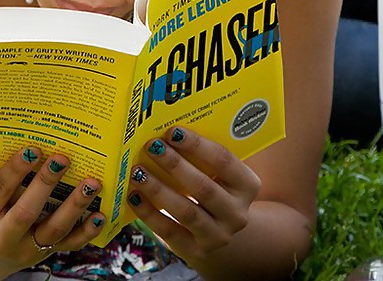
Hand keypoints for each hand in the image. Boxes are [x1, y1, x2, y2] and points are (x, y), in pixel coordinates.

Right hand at [0, 147, 105, 270]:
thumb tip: (32, 139)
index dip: (16, 169)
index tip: (34, 149)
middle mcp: (1, 238)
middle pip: (26, 212)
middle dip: (46, 184)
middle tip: (62, 159)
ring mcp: (25, 250)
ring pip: (54, 229)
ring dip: (75, 205)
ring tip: (92, 183)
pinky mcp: (45, 254)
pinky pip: (70, 244)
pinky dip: (87, 230)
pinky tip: (100, 213)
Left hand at [126, 127, 261, 262]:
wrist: (218, 230)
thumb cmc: (214, 188)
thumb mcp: (219, 175)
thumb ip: (202, 157)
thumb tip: (166, 131)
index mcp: (248, 186)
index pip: (224, 161)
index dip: (197, 145)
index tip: (172, 131)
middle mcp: (238, 213)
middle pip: (204, 187)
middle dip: (175, 165)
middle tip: (152, 147)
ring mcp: (219, 236)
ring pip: (186, 211)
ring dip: (158, 189)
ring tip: (138, 172)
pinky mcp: (196, 252)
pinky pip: (169, 231)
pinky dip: (149, 213)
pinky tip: (134, 196)